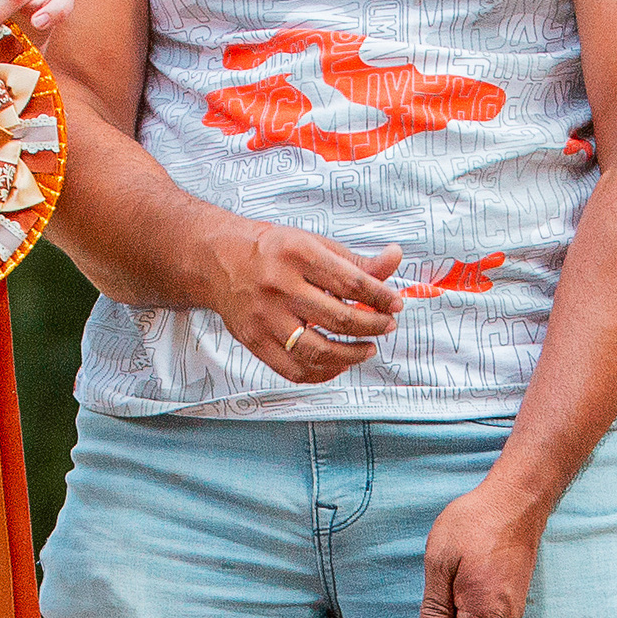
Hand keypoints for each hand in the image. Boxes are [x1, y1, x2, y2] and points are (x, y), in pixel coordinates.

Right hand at [208, 219, 404, 383]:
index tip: (396, 305)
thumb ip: (354, 261)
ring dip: (351, 355)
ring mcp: (265, 317)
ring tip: (367, 349)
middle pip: (339, 318)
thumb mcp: (314, 245)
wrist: (220, 261)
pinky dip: (322, 372)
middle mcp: (279, 286)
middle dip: (373, 326)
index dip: (381, 297)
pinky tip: (338, 363)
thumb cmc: (272, 251)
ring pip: (318, 350)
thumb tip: (394, 259)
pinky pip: (293, 369)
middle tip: (386, 326)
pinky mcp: (255, 341)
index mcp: (298, 255)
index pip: (352, 283)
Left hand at [419, 477, 547, 617]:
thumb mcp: (440, 563)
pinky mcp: (512, 604)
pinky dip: (469, 617)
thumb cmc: (475, 524)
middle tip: (430, 616)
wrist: (516, 501)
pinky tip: (458, 597)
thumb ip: (434, 608)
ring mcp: (511, 613)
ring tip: (445, 600)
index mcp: (484, 614)